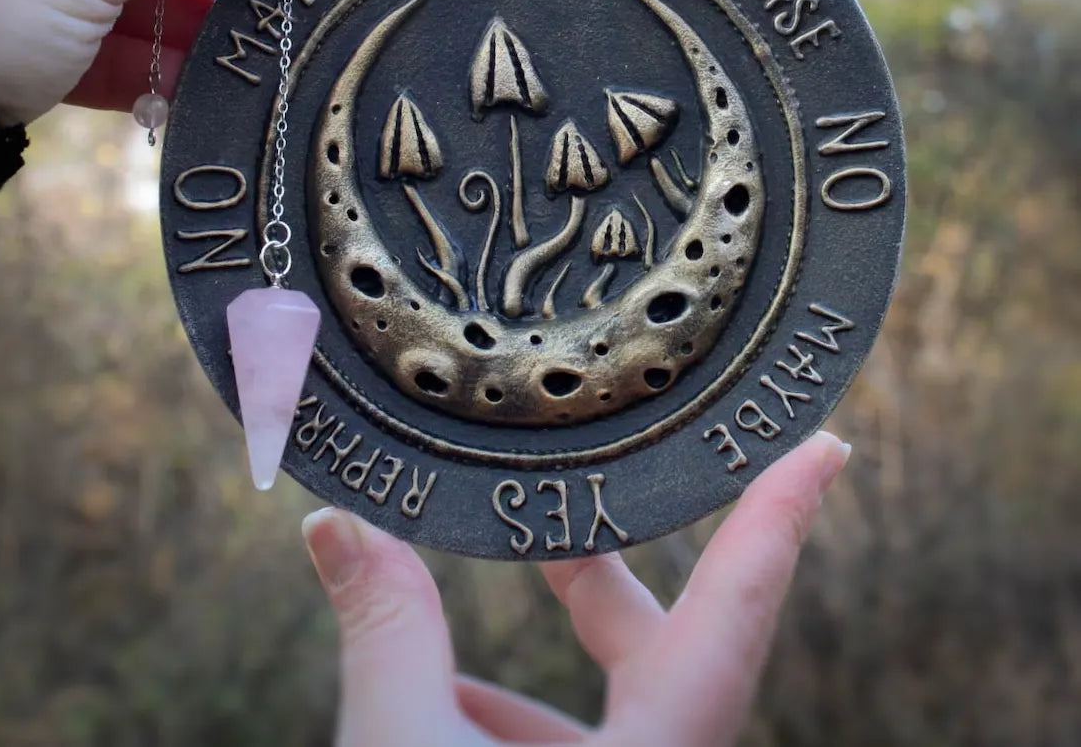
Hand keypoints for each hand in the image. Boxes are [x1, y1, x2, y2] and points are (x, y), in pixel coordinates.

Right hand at [302, 430, 849, 746]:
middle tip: (555, 510)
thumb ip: (386, 630)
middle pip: (662, 651)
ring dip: (521, 669)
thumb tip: (336, 526)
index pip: (736, 613)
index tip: (825, 444)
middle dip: (598, 576)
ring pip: (601, 718)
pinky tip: (438, 706)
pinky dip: (499, 730)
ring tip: (439, 623)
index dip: (780, 518)